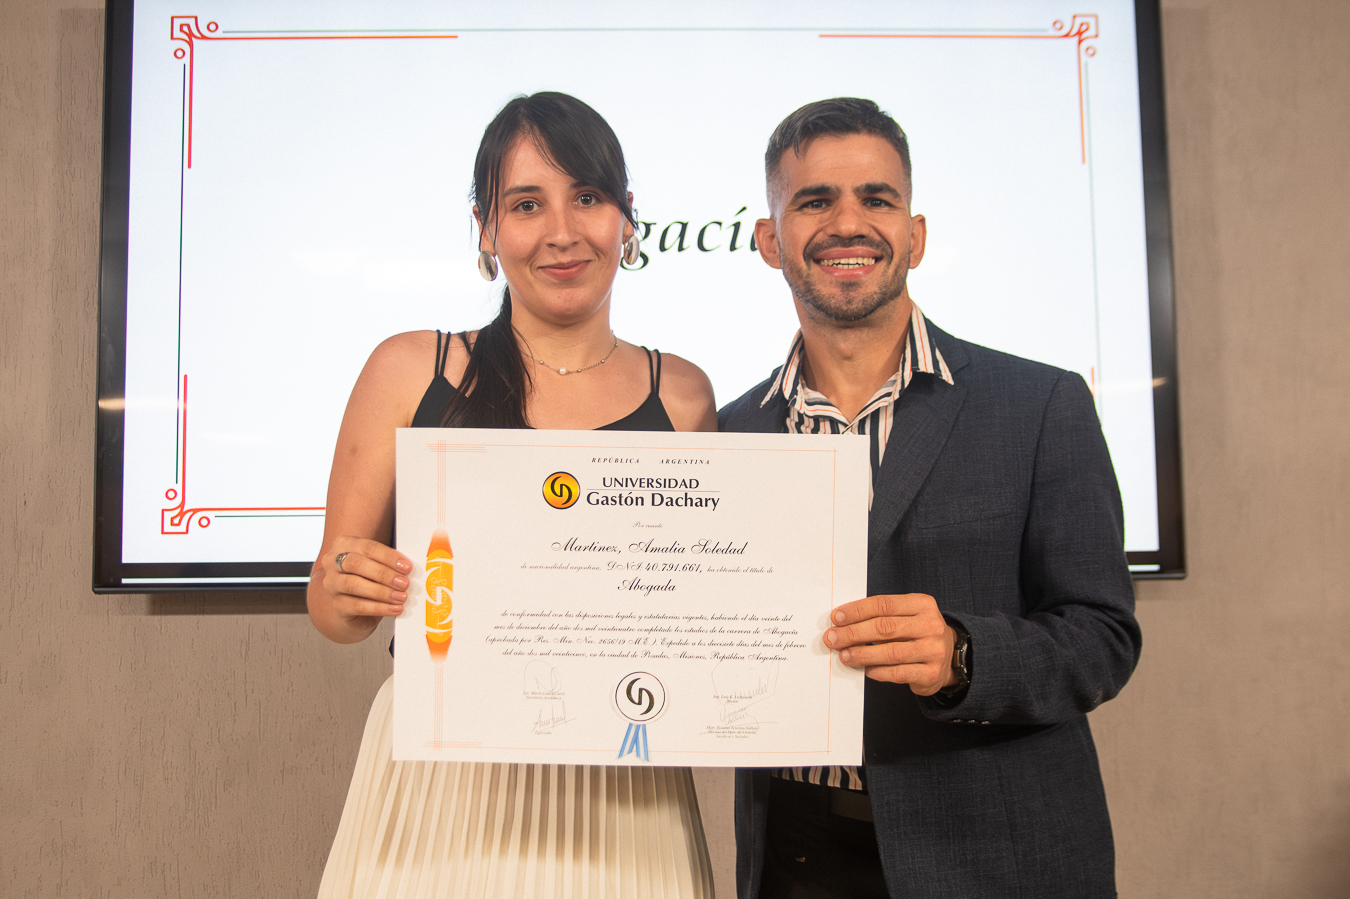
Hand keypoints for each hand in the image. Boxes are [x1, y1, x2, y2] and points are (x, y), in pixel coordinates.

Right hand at [320, 536, 412, 625]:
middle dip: (383, 573)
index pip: (367, 547)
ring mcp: (332, 584)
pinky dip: (379, 608)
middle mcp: (333, 562)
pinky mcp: (336, 605)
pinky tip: (395, 609)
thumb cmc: (369, 578)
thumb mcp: (377, 564)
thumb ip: (388, 562)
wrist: (352, 607)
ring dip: (382, 592)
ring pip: (353, 585)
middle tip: (404, 583)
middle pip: (356, 564)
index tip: (407, 567)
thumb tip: (408, 568)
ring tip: (401, 597)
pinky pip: (357, 606)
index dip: (388, 557)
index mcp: (344, 545)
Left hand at [824, 593, 957, 694]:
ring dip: (862, 654)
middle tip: (832, 638)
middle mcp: (931, 625)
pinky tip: (865, 669)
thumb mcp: (907, 616)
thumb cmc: (917, 633)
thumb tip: (843, 623)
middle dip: (853, 633)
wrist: (949, 657)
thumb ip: (881, 616)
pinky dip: (878, 671)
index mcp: (922, 604)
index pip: (883, 604)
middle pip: (885, 627)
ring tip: (844, 656)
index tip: (836, 618)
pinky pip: (898, 673)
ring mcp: (934, 650)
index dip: (857, 611)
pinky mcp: (931, 673)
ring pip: (891, 652)